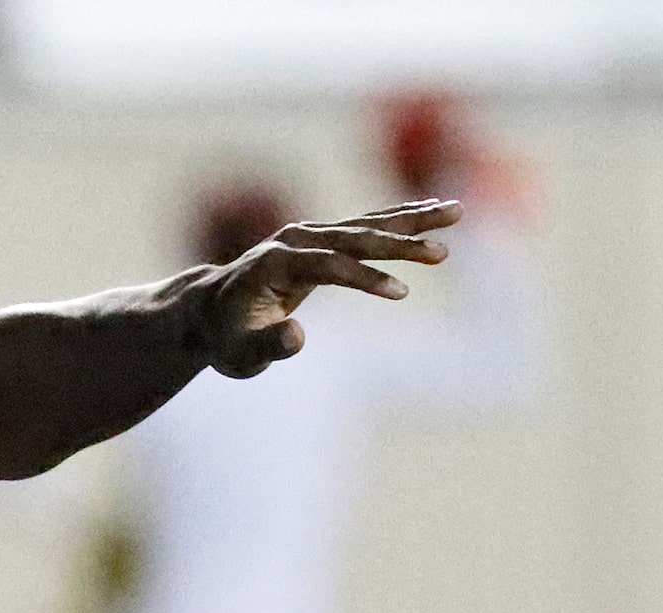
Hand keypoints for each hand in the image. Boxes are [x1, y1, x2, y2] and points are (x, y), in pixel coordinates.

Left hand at [191, 201, 458, 378]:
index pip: (328, 267)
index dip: (364, 279)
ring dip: (412, 219)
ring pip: (366, 225)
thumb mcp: (241, 354)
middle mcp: (291, 241)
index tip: (400, 294)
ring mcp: (306, 235)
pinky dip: (399, 218)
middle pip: (353, 238)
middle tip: (441, 252)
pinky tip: (433, 207)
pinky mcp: (319, 238)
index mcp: (273, 264)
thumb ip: (268, 346)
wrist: (206, 312)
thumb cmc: (225, 339)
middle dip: (399, 244)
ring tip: (456, 211)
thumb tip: (297, 336)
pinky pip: (365, 226)